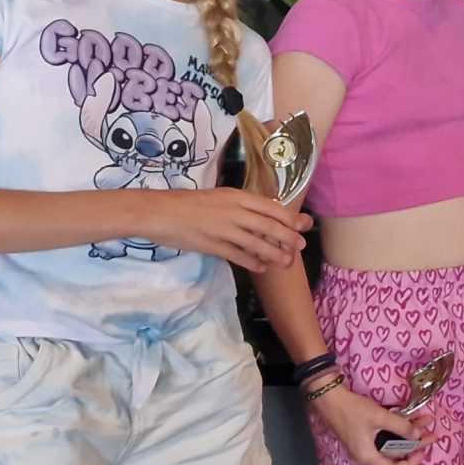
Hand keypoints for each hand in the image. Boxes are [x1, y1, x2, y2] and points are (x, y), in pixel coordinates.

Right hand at [146, 188, 310, 269]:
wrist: (160, 212)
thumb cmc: (189, 203)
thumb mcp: (219, 196)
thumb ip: (240, 204)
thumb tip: (263, 212)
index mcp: (236, 196)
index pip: (270, 206)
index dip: (289, 217)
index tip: (303, 224)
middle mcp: (233, 211)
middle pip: (268, 225)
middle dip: (287, 237)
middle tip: (300, 246)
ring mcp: (223, 229)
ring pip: (256, 242)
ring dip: (274, 253)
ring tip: (286, 261)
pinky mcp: (212, 245)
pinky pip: (237, 255)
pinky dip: (252, 262)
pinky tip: (261, 267)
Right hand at [311, 381, 423, 464]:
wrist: (329, 397)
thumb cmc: (353, 410)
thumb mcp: (379, 417)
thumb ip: (401, 427)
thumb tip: (418, 435)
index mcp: (368, 457)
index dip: (412, 464)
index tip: (424, 450)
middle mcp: (365, 456)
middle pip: (395, 457)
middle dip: (415, 444)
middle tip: (432, 433)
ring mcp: (363, 446)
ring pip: (391, 445)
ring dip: (408, 434)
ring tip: (425, 421)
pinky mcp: (362, 436)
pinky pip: (384, 438)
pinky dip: (397, 430)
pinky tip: (409, 418)